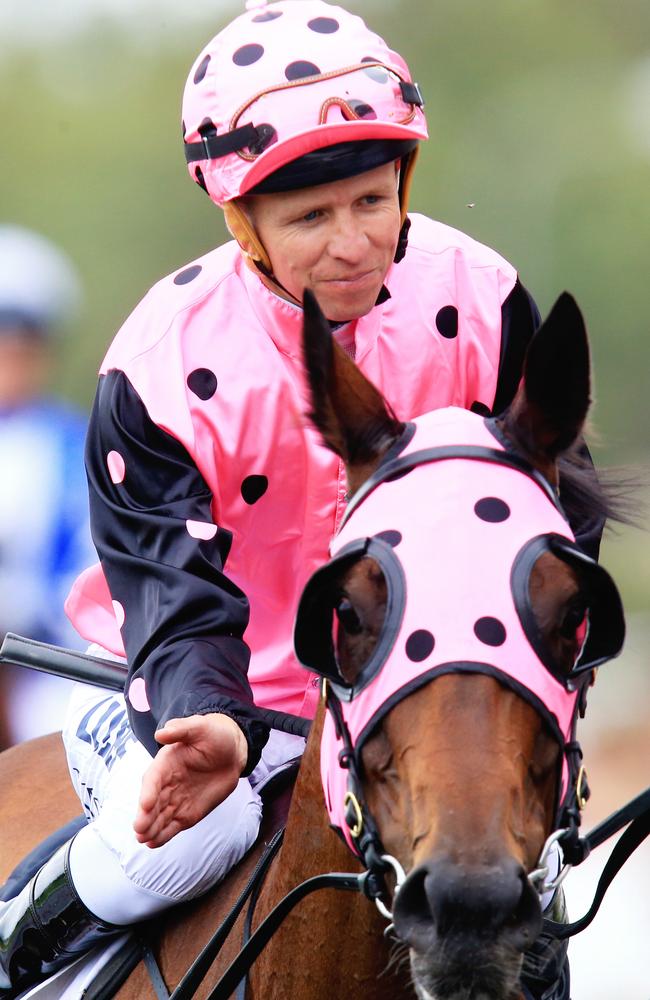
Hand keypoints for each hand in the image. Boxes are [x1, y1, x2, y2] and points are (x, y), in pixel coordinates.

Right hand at [133, 713, 247, 847]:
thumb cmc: (213, 735)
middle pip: (152, 802)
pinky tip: (153, 844)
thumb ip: (181, 729)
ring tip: (143, 840)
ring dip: (151, 828)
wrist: (231, 752)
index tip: (144, 805)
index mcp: (165, 762)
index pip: (153, 779)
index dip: (148, 792)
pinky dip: (163, 835)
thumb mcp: (200, 727)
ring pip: (160, 816)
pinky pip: (172, 825)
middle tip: (139, 829)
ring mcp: (175, 799)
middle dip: (145, 815)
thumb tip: (161, 733)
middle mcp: (166, 783)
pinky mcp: (186, 812)